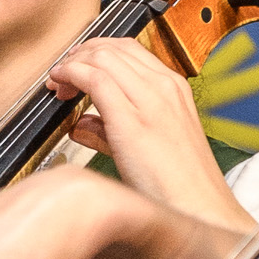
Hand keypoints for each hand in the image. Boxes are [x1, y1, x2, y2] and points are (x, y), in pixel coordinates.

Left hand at [47, 41, 246, 233]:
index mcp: (174, 89)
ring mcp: (151, 100)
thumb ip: (111, 131)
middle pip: (113, 48)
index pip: (129, 50)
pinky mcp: (133, 120)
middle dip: (80, 54)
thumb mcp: (146, 146)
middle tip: (62, 74)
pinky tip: (61, 86)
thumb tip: (83, 125)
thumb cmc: (179, 186)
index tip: (77, 67)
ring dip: (72, 63)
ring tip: (58, 82)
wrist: (201, 210)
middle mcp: (165, 87)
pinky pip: (95, 80)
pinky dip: (71, 75)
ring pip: (102, 57)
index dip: (95, 53)